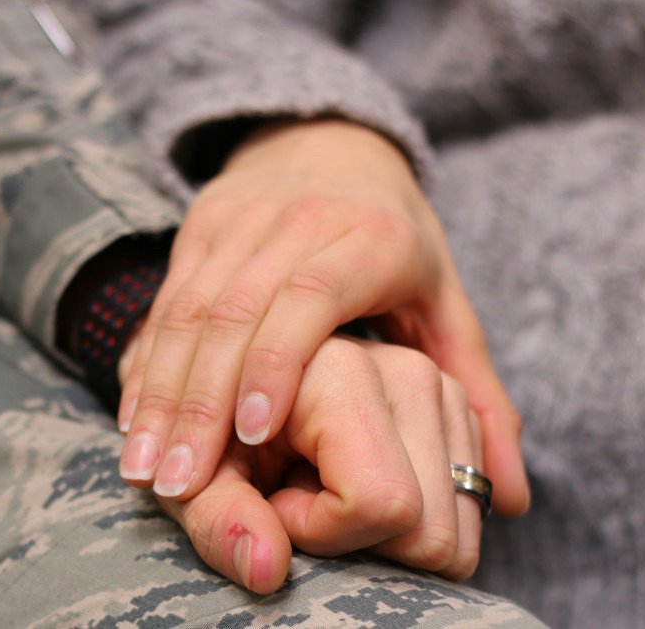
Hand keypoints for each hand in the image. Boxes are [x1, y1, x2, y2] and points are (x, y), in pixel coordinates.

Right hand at [116, 118, 526, 515]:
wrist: (329, 145)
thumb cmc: (396, 241)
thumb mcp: (446, 306)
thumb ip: (474, 396)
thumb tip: (512, 499)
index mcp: (371, 238)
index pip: (309, 296)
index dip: (278, 364)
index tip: (253, 438)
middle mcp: (299, 221)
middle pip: (234, 311)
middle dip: (200, 402)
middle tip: (178, 484)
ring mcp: (240, 220)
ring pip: (187, 309)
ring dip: (160, 392)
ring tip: (143, 469)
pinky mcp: (199, 225)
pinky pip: (164, 300)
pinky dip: (144, 364)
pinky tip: (132, 421)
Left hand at [151, 336, 485, 592]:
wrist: (239, 400)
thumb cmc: (213, 443)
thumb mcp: (198, 483)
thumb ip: (222, 522)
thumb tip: (267, 568)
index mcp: (340, 368)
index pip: (380, 502)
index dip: (318, 529)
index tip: (275, 497)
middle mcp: (406, 368)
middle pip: (428, 527)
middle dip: (362, 540)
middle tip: (302, 495)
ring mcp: (443, 388)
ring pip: (458, 528)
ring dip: (390, 531)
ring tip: (327, 485)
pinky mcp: (457, 411)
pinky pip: (469, 512)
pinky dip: (416, 519)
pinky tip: (360, 481)